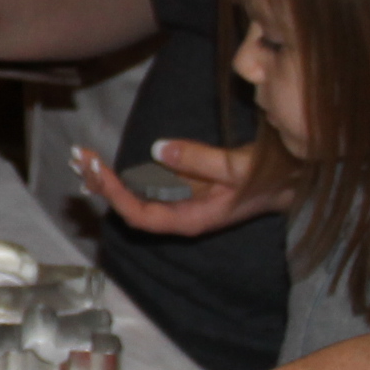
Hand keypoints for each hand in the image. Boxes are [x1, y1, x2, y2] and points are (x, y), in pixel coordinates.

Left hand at [72, 138, 295, 236]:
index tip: (99, 171)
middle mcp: (179, 214)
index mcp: (190, 220)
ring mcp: (180, 201)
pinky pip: (146, 182)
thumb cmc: (268, 180)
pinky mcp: (183, 187)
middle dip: (103, 185)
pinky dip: (125, 171)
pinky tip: (105, 162)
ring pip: (134, 194)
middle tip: (80, 157)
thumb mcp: (237, 168)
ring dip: (107, 178)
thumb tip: (159, 150)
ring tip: (82, 157)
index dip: (117, 195)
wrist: (289, 182)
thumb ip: (199, 160)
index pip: (142, 215)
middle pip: (130, 206)